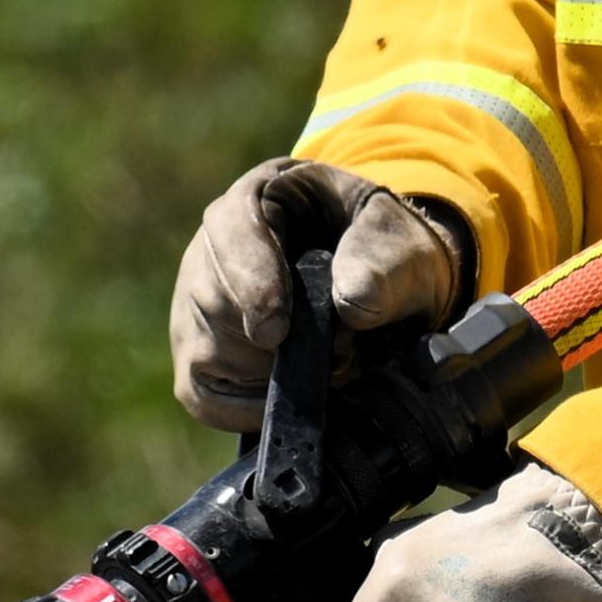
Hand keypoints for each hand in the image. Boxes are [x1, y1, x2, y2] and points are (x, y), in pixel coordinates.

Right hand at [168, 158, 470, 431]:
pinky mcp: (199, 354)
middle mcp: (215, 244)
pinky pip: (201, 394)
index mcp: (264, 195)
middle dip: (271, 342)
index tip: (276, 331)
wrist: (390, 291)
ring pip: (204, 351)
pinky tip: (287, 392)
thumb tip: (352, 303)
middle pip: (210, 298)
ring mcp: (198, 300)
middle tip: (336, 353)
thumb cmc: (389, 256)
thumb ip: (383, 262)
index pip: (231, 229)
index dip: (251, 282)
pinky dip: (246, 407)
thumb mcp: (403, 243)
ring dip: (267, 374)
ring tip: (322, 364)